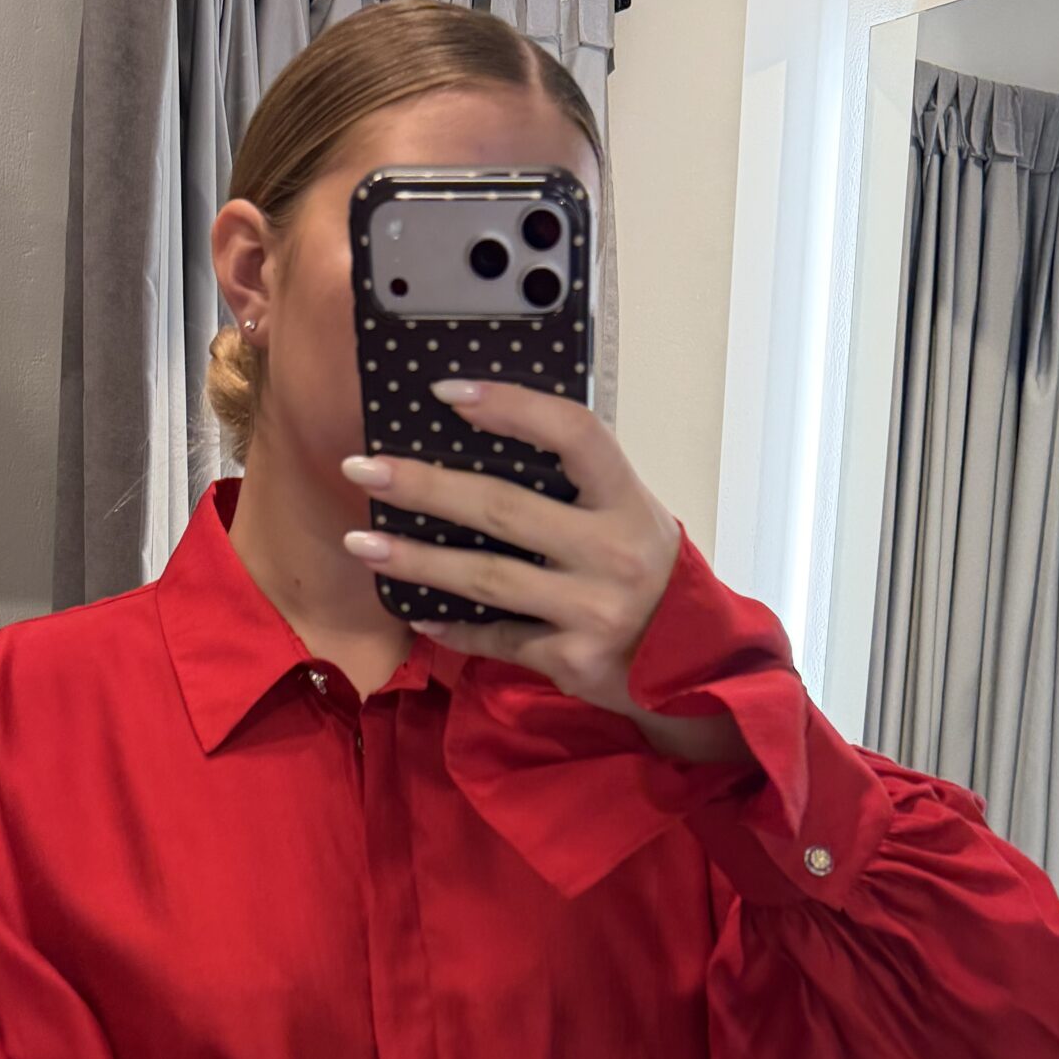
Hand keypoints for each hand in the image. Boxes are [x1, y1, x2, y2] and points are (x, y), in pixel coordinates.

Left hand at [339, 382, 745, 761]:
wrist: (695, 666)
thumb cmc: (650, 576)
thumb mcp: (633, 517)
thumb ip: (578, 487)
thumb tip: (483, 443)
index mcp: (629, 501)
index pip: (572, 434)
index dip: (511, 406)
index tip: (447, 392)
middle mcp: (612, 553)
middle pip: (503, 509)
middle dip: (424, 486)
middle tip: (363, 468)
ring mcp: (591, 610)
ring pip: (485, 578)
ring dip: (416, 559)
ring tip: (363, 542)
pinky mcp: (571, 659)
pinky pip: (496, 637)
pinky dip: (452, 626)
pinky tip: (414, 611)